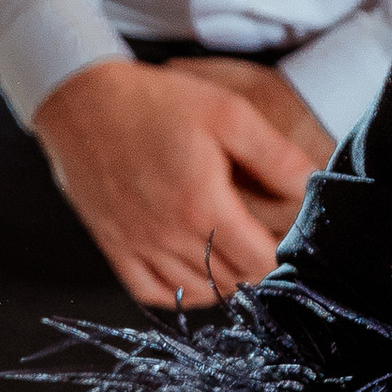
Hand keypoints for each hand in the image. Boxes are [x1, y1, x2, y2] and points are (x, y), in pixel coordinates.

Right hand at [33, 53, 324, 307]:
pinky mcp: (113, 244)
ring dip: (222, 281)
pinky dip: (178, 292)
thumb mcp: (227, 113)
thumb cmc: (155, 102)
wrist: (81, 100)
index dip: (283, 257)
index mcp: (203, 206)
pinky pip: (151, 291)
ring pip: (195, 291)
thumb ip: (276, 156)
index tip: (288, 239)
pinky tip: (192, 273)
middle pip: (232, 281)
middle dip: (256, 267)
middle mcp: (169, 235)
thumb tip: (311, 189)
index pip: (261, 262)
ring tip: (232, 255)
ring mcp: (138, 244)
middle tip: (263, 242)